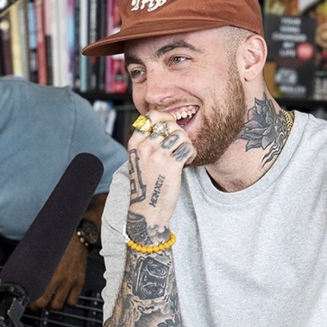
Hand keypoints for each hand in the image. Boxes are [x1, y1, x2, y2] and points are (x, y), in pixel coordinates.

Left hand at [28, 236, 87, 309]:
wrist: (77, 236)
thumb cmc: (57, 242)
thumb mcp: (39, 253)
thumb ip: (31, 266)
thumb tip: (21, 275)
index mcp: (47, 273)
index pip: (37, 298)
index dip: (31, 303)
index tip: (29, 300)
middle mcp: (59, 279)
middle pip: (47, 305)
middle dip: (40, 305)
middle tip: (38, 301)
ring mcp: (70, 282)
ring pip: (59, 305)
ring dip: (53, 304)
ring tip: (50, 299)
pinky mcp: (79, 282)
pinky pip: (73, 301)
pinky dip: (67, 302)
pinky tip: (63, 296)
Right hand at [127, 112, 195, 233]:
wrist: (148, 209)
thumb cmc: (146, 185)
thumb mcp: (139, 160)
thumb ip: (147, 143)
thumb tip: (165, 124)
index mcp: (135, 144)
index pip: (151, 117)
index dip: (166, 118)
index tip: (172, 128)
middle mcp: (145, 147)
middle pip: (169, 124)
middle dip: (179, 133)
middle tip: (179, 146)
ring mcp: (158, 155)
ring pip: (181, 134)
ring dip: (186, 144)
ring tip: (182, 155)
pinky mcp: (172, 165)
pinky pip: (188, 148)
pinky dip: (191, 154)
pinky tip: (185, 162)